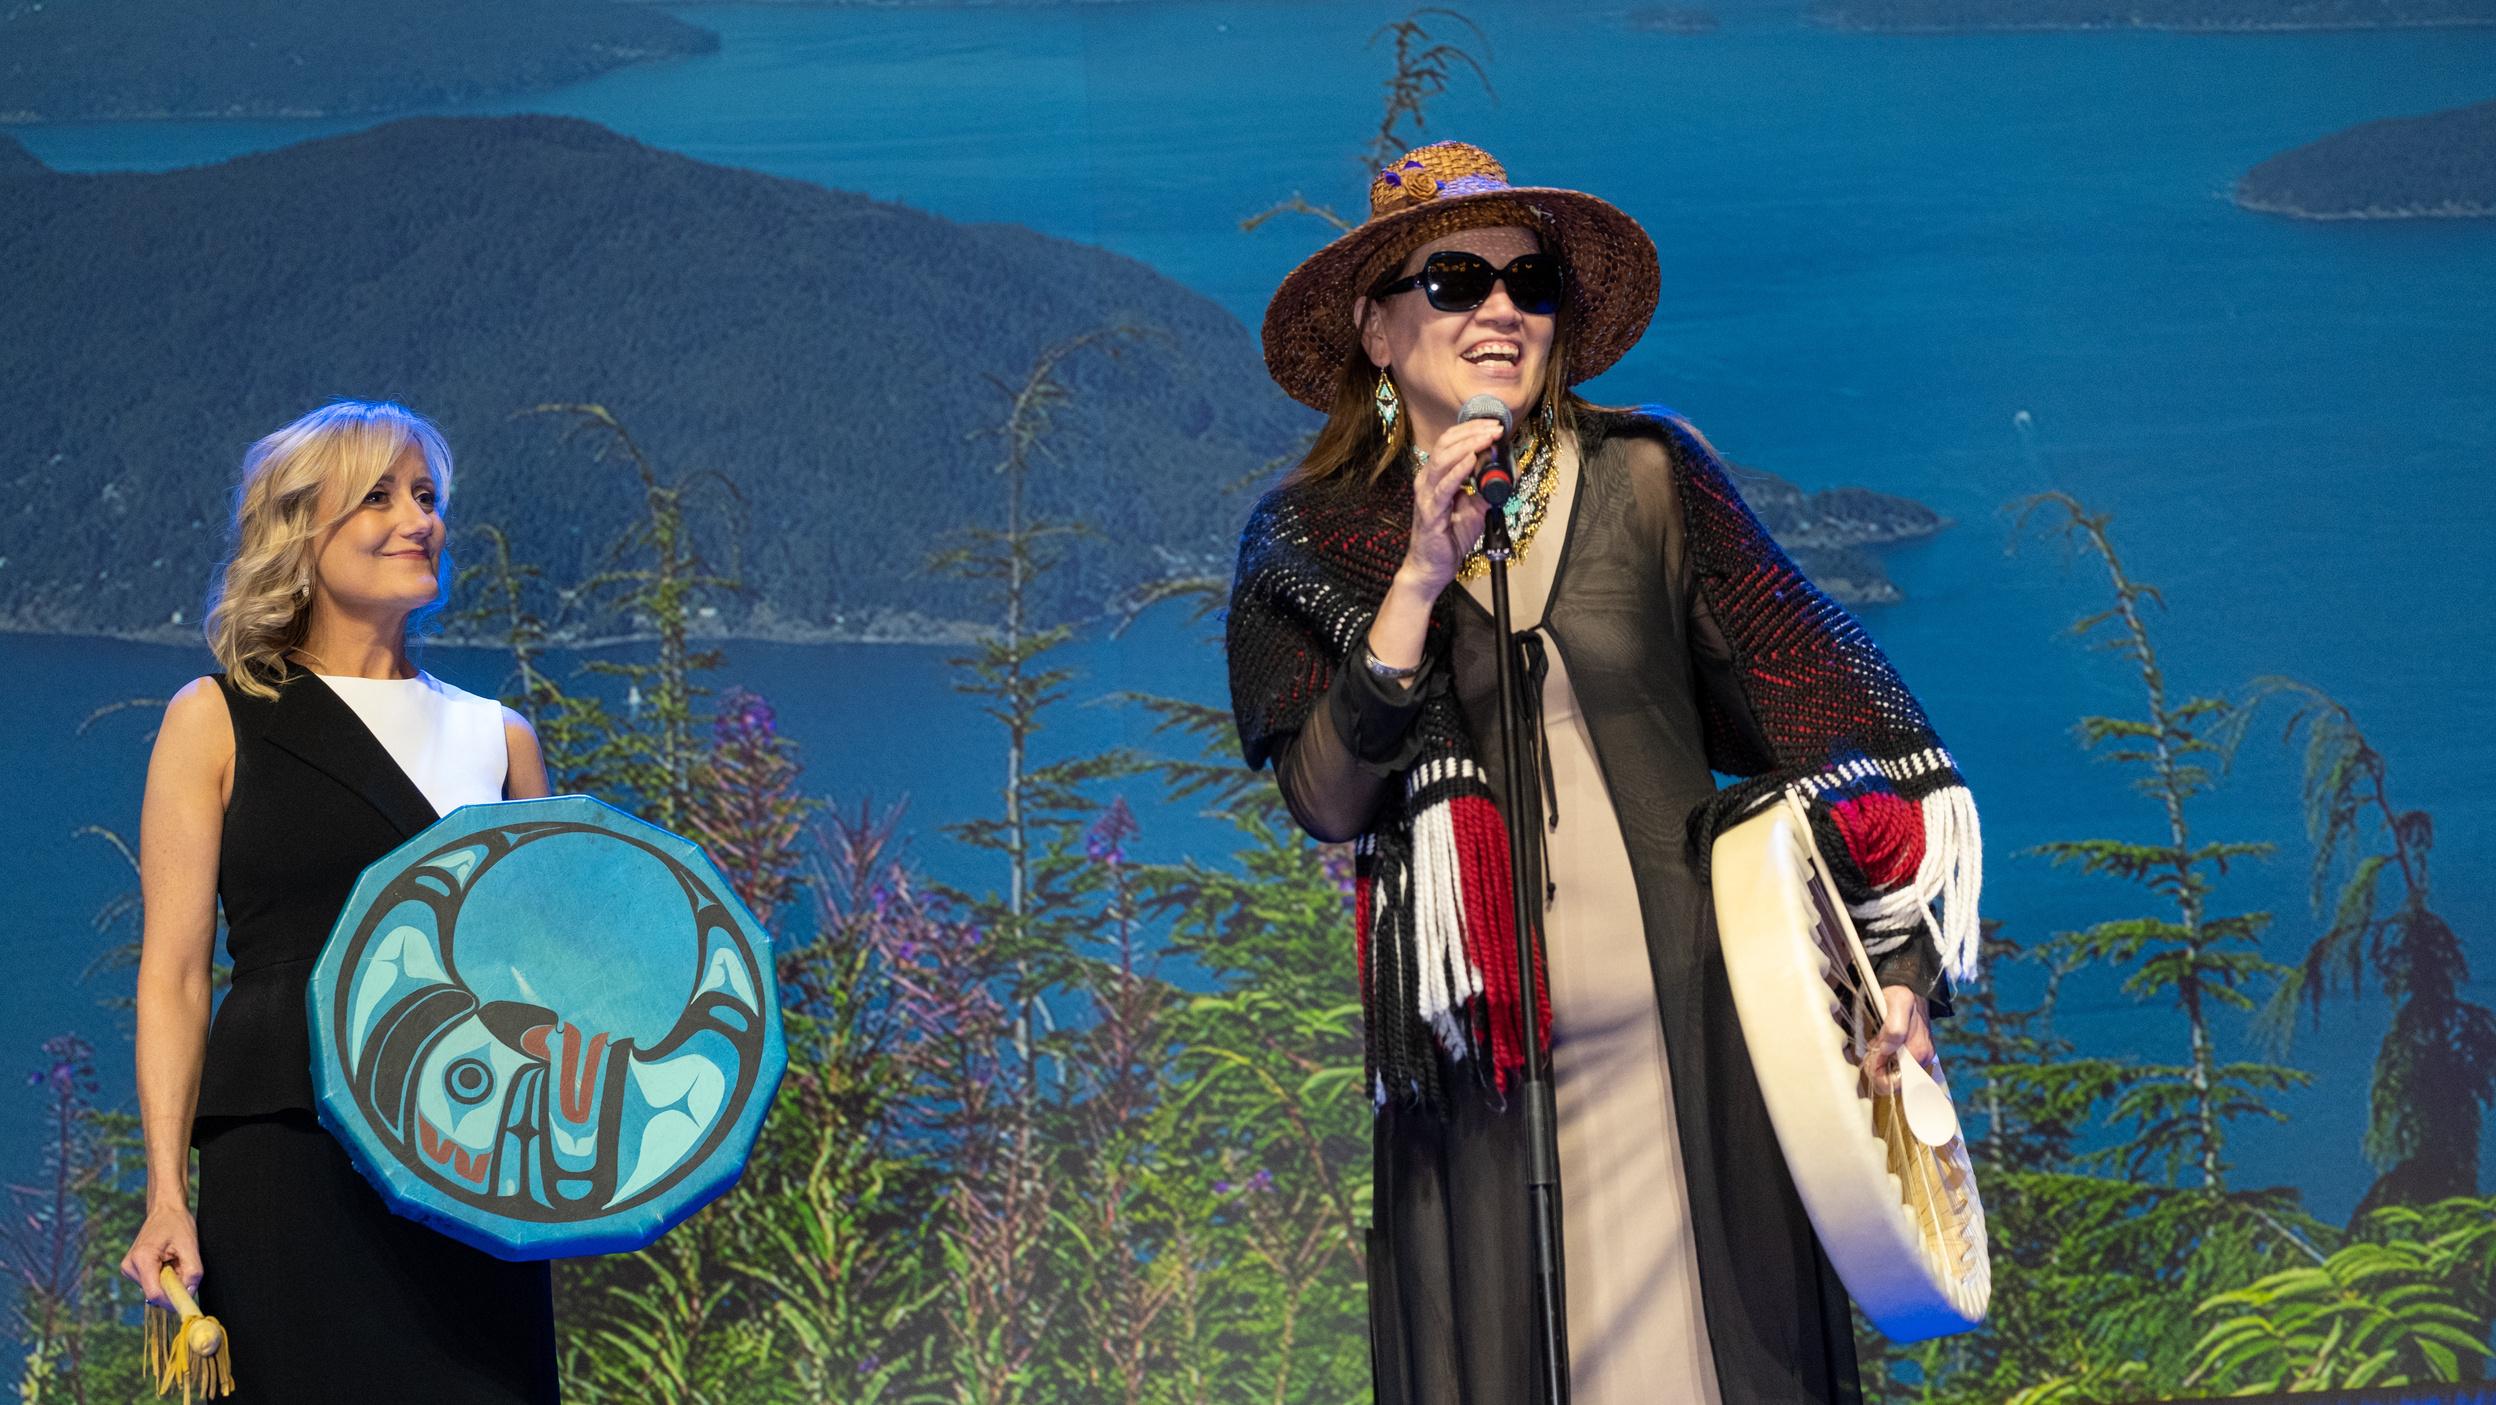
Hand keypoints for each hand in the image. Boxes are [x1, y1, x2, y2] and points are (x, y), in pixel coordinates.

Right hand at [120, 1203, 201, 1309]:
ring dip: (168, 1281)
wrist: (164, 1210)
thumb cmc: (177, 1224)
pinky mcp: (131, 1270)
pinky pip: (151, 1283)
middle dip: (172, 1287)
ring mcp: (128, 1269)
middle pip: (155, 1293)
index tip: (187, 1300)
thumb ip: (192, 1272)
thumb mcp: (190, 1246)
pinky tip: (166, 1262)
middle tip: (182, 1267)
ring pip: (153, 1289)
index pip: (155, 1294)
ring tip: (173, 1260)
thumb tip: (189, 1294)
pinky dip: (162, 1277)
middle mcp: (130, 1266)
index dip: (172, 1301)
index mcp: (142, 1259)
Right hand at [1397, 417, 1502, 596]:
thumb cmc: (1449, 537)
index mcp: (1436, 475)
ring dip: (1468, 445)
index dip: (1472, 429)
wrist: (1432, 566)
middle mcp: (1427, 480)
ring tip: (1488, 438)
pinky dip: (1459, 470)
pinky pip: (1444, 487)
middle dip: (1473, 432)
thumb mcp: (1476, 508)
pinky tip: (1471, 460)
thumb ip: (1488, 489)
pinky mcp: (1431, 512)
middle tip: (1496, 428)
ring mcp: (1426, 495)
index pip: (1451, 441)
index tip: (1495, 425)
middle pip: (1446, 444)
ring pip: (1444, 459)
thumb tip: (1510, 473)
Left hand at [1864, 984, 1935, 1097]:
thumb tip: (1887, 1050)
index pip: (1895, 1082)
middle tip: (1872, 1046)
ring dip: (1879, 1062)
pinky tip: (1881, 1044)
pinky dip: (1883, 1058)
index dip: (1878, 1073)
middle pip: (1892, 1081)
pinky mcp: (1913, 1055)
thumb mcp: (1898, 1002)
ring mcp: (1918, 1058)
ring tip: (1877, 1043)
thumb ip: (1894, 1027)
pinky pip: (1894, 1066)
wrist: (1910, 988)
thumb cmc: (1902, 994)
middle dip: (1877, 1067)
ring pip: (1891, 1075)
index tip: (1872, 1056)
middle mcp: (1922, 1059)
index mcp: (1919, 1052)